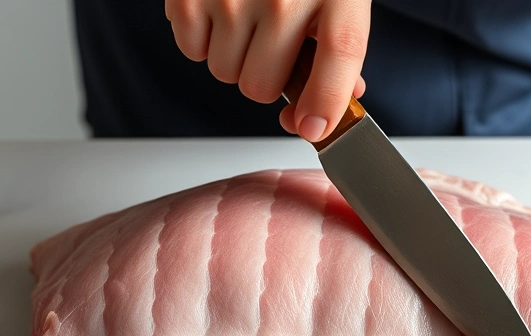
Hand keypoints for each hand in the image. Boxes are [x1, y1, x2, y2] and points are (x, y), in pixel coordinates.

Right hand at [166, 0, 369, 141]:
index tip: (314, 128)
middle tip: (270, 44)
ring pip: (225, 73)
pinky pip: (191, 50)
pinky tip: (218, 8)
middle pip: (261, 86)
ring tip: (245, 18)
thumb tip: (329, 111)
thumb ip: (337, 50)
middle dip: (265, 75)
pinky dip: (202, 38)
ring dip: (233, 57)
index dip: (325, 102)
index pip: (339, 56)